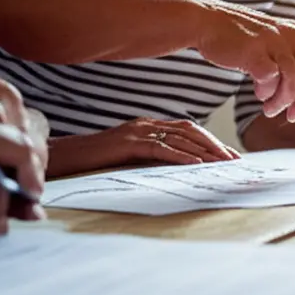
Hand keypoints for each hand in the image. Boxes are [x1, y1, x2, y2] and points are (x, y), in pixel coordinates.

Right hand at [48, 118, 239, 176]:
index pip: (188, 130)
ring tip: (223, 163)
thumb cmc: (93, 162)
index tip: (230, 155)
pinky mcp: (127, 143)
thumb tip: (178, 170)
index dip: (211, 141)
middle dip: (215, 145)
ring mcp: (136, 131)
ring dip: (204, 151)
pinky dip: (180, 156)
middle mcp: (145, 124)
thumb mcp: (128, 158)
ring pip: (179, 138)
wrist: (60, 157)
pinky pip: (159, 148)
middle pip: (190, 131)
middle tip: (235, 160)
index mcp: (147, 125)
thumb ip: (150, 157)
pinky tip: (195, 164)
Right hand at [196, 4, 294, 130]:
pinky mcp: (255, 49)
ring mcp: (275, 41)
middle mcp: (294, 37)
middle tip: (292, 116)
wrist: (209, 22)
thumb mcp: (278, 51)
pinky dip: (266, 91)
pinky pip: (270, 78)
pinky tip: (258, 91)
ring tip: (269, 107)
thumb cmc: (244, 42)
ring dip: (282, 102)